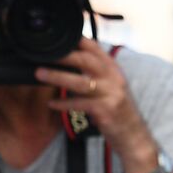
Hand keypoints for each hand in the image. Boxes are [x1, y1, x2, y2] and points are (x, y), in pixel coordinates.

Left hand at [37, 39, 153, 162]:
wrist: (134, 136)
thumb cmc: (117, 110)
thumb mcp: (110, 86)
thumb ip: (94, 73)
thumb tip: (68, 61)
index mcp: (112, 68)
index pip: (93, 47)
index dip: (75, 39)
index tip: (55, 37)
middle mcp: (113, 78)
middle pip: (86, 60)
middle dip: (63, 55)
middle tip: (42, 53)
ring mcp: (110, 94)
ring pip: (80, 82)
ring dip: (57, 77)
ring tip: (39, 74)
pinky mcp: (105, 111)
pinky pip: (80, 104)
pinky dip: (63, 103)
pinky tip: (51, 103)